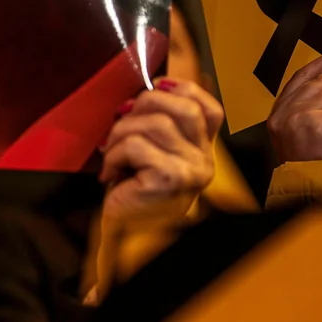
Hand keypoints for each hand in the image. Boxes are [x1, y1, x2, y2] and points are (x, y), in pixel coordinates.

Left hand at [99, 78, 221, 225]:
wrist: (124, 237)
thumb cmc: (133, 194)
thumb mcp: (147, 154)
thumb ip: (153, 126)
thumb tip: (138, 95)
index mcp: (202, 152)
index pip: (210, 109)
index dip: (185, 87)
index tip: (157, 84)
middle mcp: (205, 161)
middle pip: (183, 107)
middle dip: (144, 104)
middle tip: (121, 121)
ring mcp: (192, 171)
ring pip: (155, 123)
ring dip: (121, 133)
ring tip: (111, 154)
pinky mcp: (171, 179)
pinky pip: (136, 145)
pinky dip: (114, 154)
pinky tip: (110, 173)